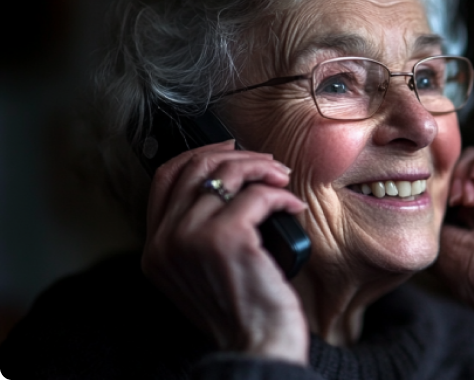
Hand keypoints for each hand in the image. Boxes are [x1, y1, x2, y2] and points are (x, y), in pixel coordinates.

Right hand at [142, 140, 308, 363]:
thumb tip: (227, 184)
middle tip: (266, 162)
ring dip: (262, 168)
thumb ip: (198, 232)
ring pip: (226, 173)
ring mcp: (191, 239)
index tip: (228, 150)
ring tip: (282, 178)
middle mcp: (165, 241)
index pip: (165, 178)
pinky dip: (280, 194)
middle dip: (236, 155)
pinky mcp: (226, 239)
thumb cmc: (241, 312)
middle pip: (194, 167)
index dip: (199, 154)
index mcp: (155, 248)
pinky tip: (293, 205)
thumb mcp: (203, 271)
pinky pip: (256, 195)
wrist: (257, 347)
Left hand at [436, 140, 473, 338]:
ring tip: (468, 195)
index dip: (439, 184)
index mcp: (472, 217)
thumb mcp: (438, 242)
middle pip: (463, 166)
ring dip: (469, 168)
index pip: (450, 181)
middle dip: (453, 177)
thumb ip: (430, 215)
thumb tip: (418, 192)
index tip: (436, 203)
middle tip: (454, 200)